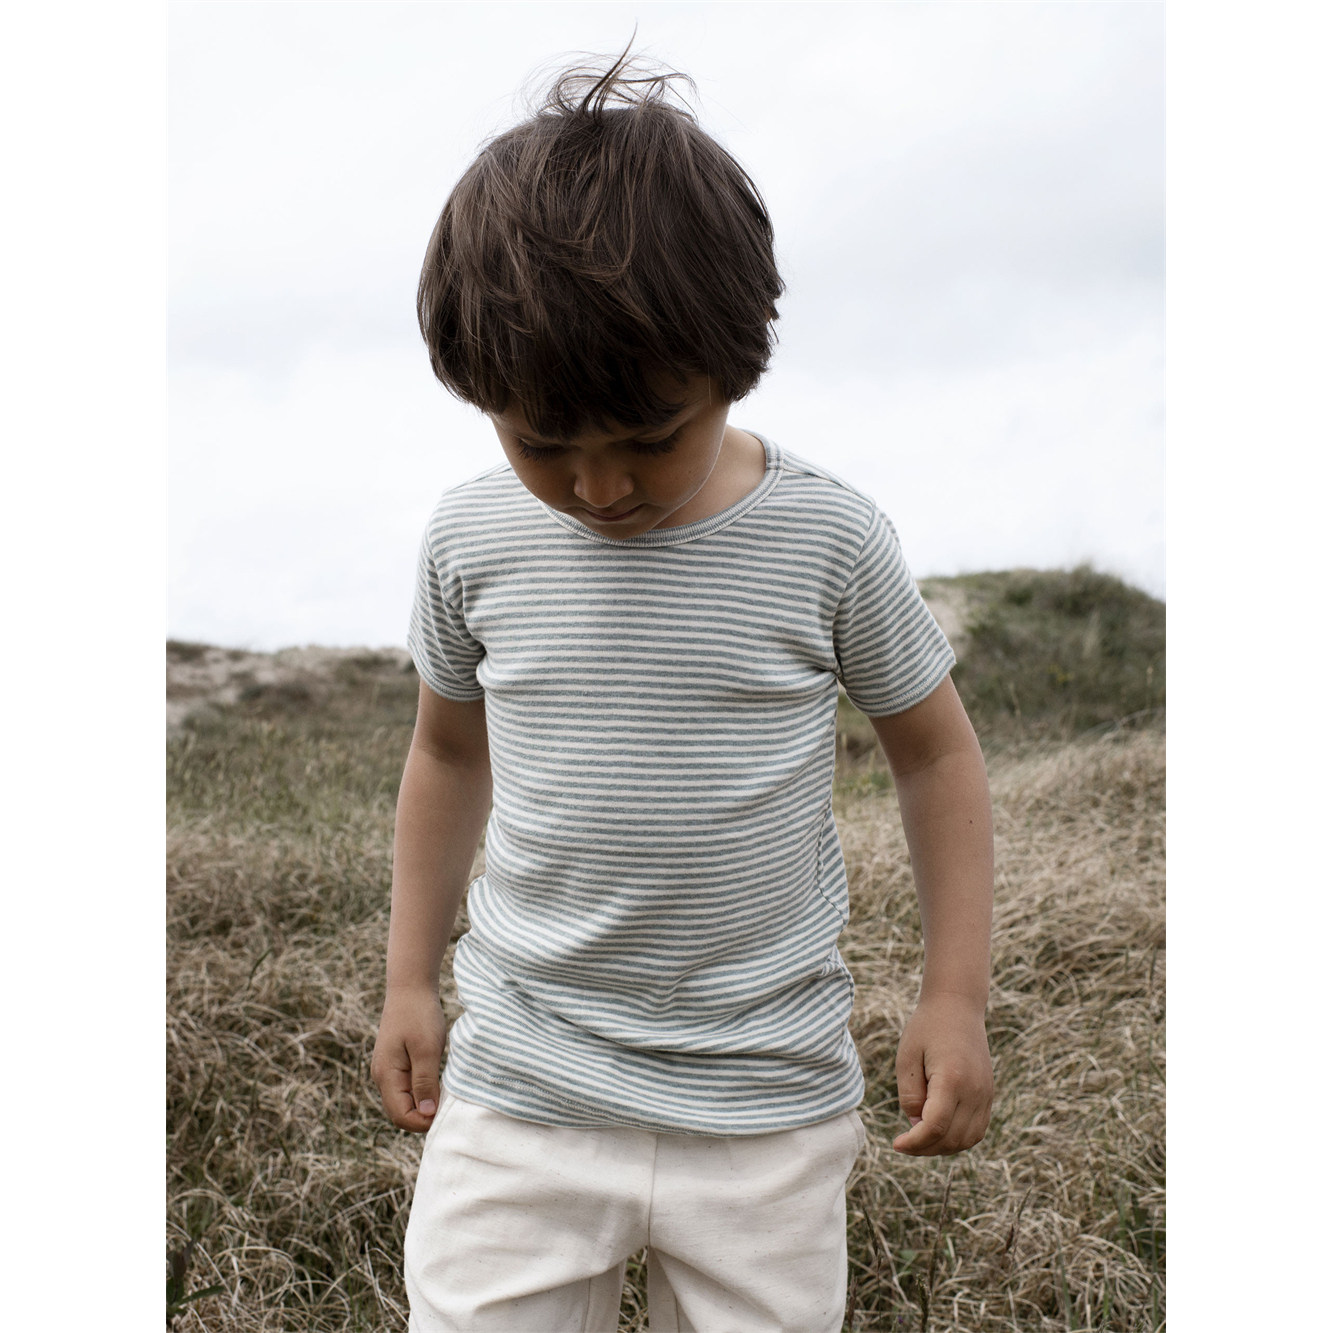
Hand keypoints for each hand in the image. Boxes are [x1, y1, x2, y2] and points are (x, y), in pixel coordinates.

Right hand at [370, 986, 447, 1132]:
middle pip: (401, 1112)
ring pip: (404, 1101)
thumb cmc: (420, 1015)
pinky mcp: (396, 1063)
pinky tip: (437, 1080)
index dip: (423, 1121)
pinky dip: (422, 1090)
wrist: (410, 987)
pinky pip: (407, 1087)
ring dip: (423, 1103)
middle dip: (423, 1115)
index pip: (400, 1116)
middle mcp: (382, 1076)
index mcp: (386, 1075)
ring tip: (444, 1091)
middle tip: (448, 1102)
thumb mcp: (427, 1049)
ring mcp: (387, 1070)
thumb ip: (425, 1082)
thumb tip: (427, 1113)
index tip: (445, 1110)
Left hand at [892, 992, 992, 1155]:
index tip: (896, 1144)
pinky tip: (938, 1131)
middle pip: (952, 1138)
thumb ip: (910, 1095)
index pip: (935, 1126)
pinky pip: (977, 1130)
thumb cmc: (926, 1028)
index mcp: (952, 1078)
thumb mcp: (906, 1057)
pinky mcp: (988, 1094)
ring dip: (943, 1147)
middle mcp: (975, 1090)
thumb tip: (917, 1127)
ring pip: (968, 1139)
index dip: (915, 1143)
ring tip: (920, 1137)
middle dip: (926, 1148)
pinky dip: (958, 1138)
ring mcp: (985, 1094)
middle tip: (905, 1142)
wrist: (957, 1006)